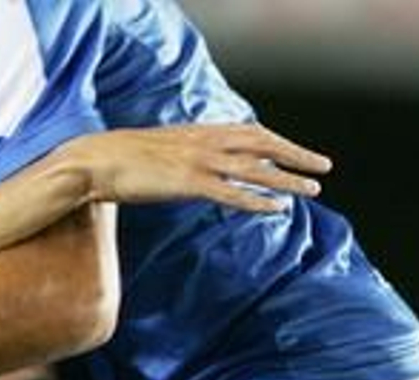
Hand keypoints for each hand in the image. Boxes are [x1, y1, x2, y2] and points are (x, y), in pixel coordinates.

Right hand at [59, 122, 332, 212]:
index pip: (250, 132)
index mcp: (199, 132)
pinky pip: (231, 193)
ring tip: (312, 190)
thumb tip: (203, 168)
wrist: (94, 161)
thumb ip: (187, 155)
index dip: (278, 142)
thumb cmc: (123, 160)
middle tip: (323, 166)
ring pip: (255, 169)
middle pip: (262, 144)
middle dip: (295, 155)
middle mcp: (204, 142)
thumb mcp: (163, 152)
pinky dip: (257, 200)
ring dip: (286, 180)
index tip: (298, 152)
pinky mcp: (188, 184)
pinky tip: (276, 209)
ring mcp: (197, 162)